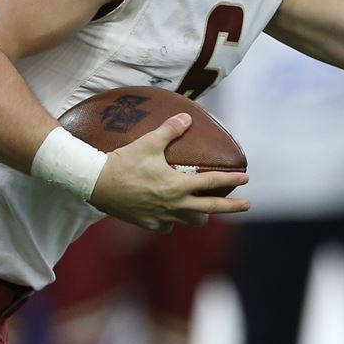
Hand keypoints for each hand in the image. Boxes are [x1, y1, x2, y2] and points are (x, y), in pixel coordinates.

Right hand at [89, 113, 249, 232]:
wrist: (96, 183)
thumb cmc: (124, 161)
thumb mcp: (149, 142)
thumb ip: (171, 130)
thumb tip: (187, 118)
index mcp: (178, 185)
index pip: (212, 182)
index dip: (232, 180)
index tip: (247, 179)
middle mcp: (174, 205)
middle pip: (210, 209)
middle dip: (231, 207)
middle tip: (247, 205)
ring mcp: (161, 217)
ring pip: (189, 222)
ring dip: (200, 216)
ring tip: (206, 212)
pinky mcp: (147, 223)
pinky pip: (167, 225)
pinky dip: (173, 220)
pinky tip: (171, 215)